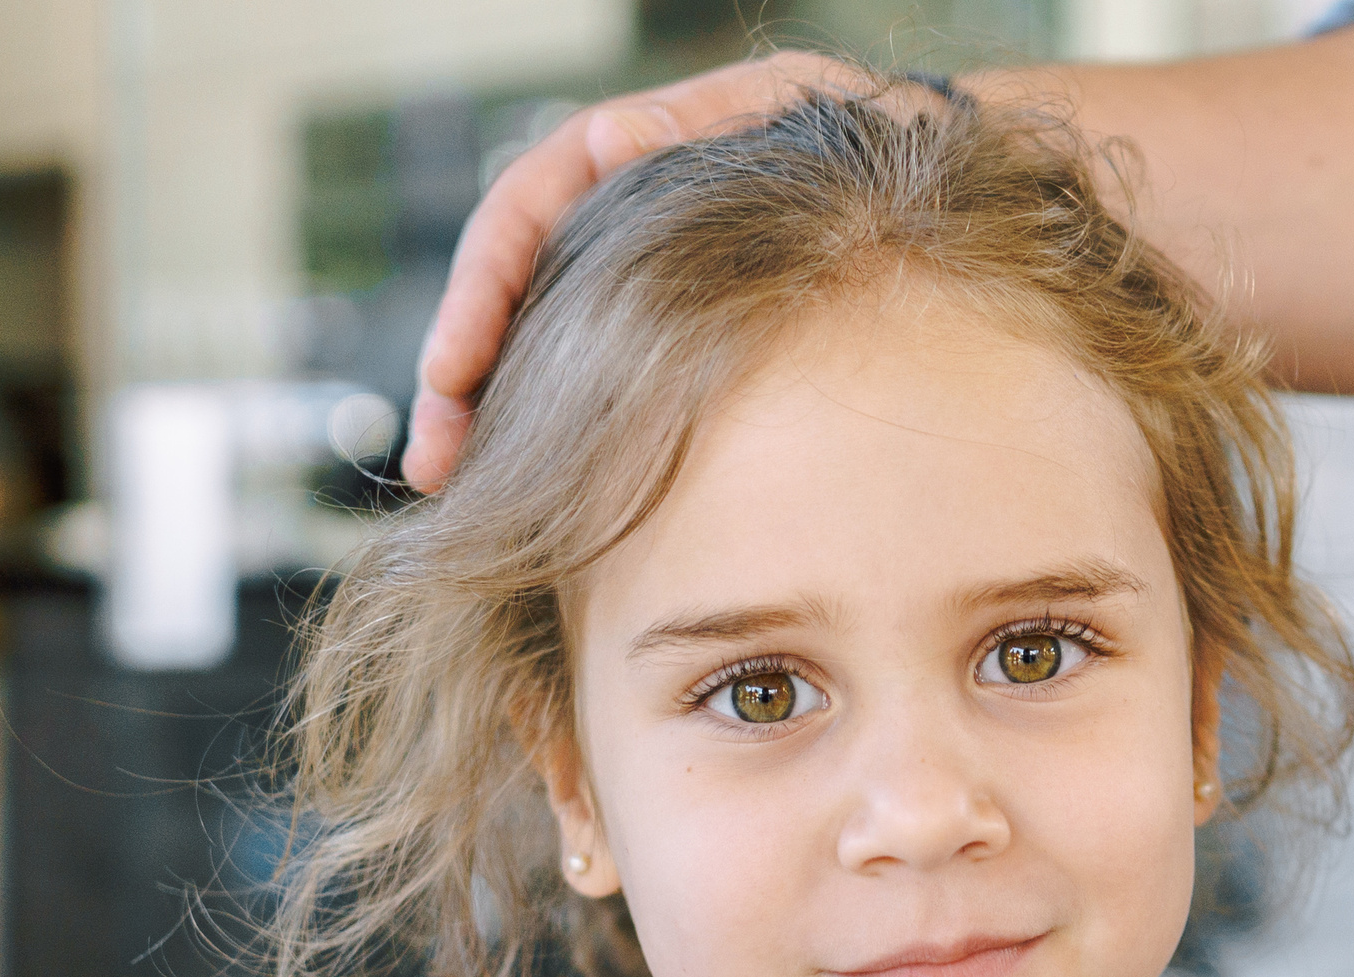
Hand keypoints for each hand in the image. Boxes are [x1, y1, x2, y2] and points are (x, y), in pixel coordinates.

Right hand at [405, 51, 861, 490]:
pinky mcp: (655, 328)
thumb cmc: (864, 137)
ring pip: (536, 340)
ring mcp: (630, 273)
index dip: (479, 293)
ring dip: (488, 411)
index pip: (525, 211)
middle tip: (433, 461)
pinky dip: (549, 420)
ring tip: (454, 484)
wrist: (920, 172)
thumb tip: (612, 144)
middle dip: (459, 379)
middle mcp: (612, 212)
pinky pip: (585, 370)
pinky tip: (525, 479)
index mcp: (628, 149)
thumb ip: (702, 128)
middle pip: (508, 290)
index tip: (450, 371)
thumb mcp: (787, 114)